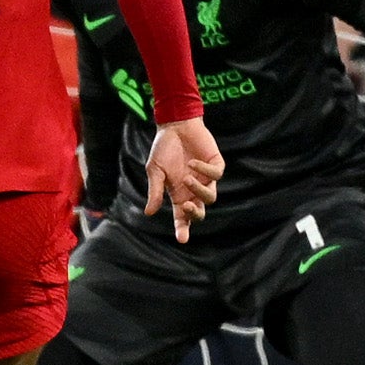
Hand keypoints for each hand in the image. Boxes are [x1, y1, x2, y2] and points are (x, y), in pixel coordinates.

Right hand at [142, 116, 223, 237]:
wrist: (174, 125)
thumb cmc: (163, 148)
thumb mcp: (154, 171)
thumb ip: (154, 191)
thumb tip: (149, 212)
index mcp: (178, 194)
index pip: (182, 216)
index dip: (182, 228)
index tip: (182, 239)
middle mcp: (193, 190)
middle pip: (200, 212)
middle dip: (194, 213)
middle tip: (186, 207)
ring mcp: (206, 178)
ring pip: (210, 197)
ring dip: (198, 191)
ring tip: (186, 178)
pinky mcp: (215, 165)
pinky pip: (215, 174)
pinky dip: (204, 170)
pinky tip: (192, 162)